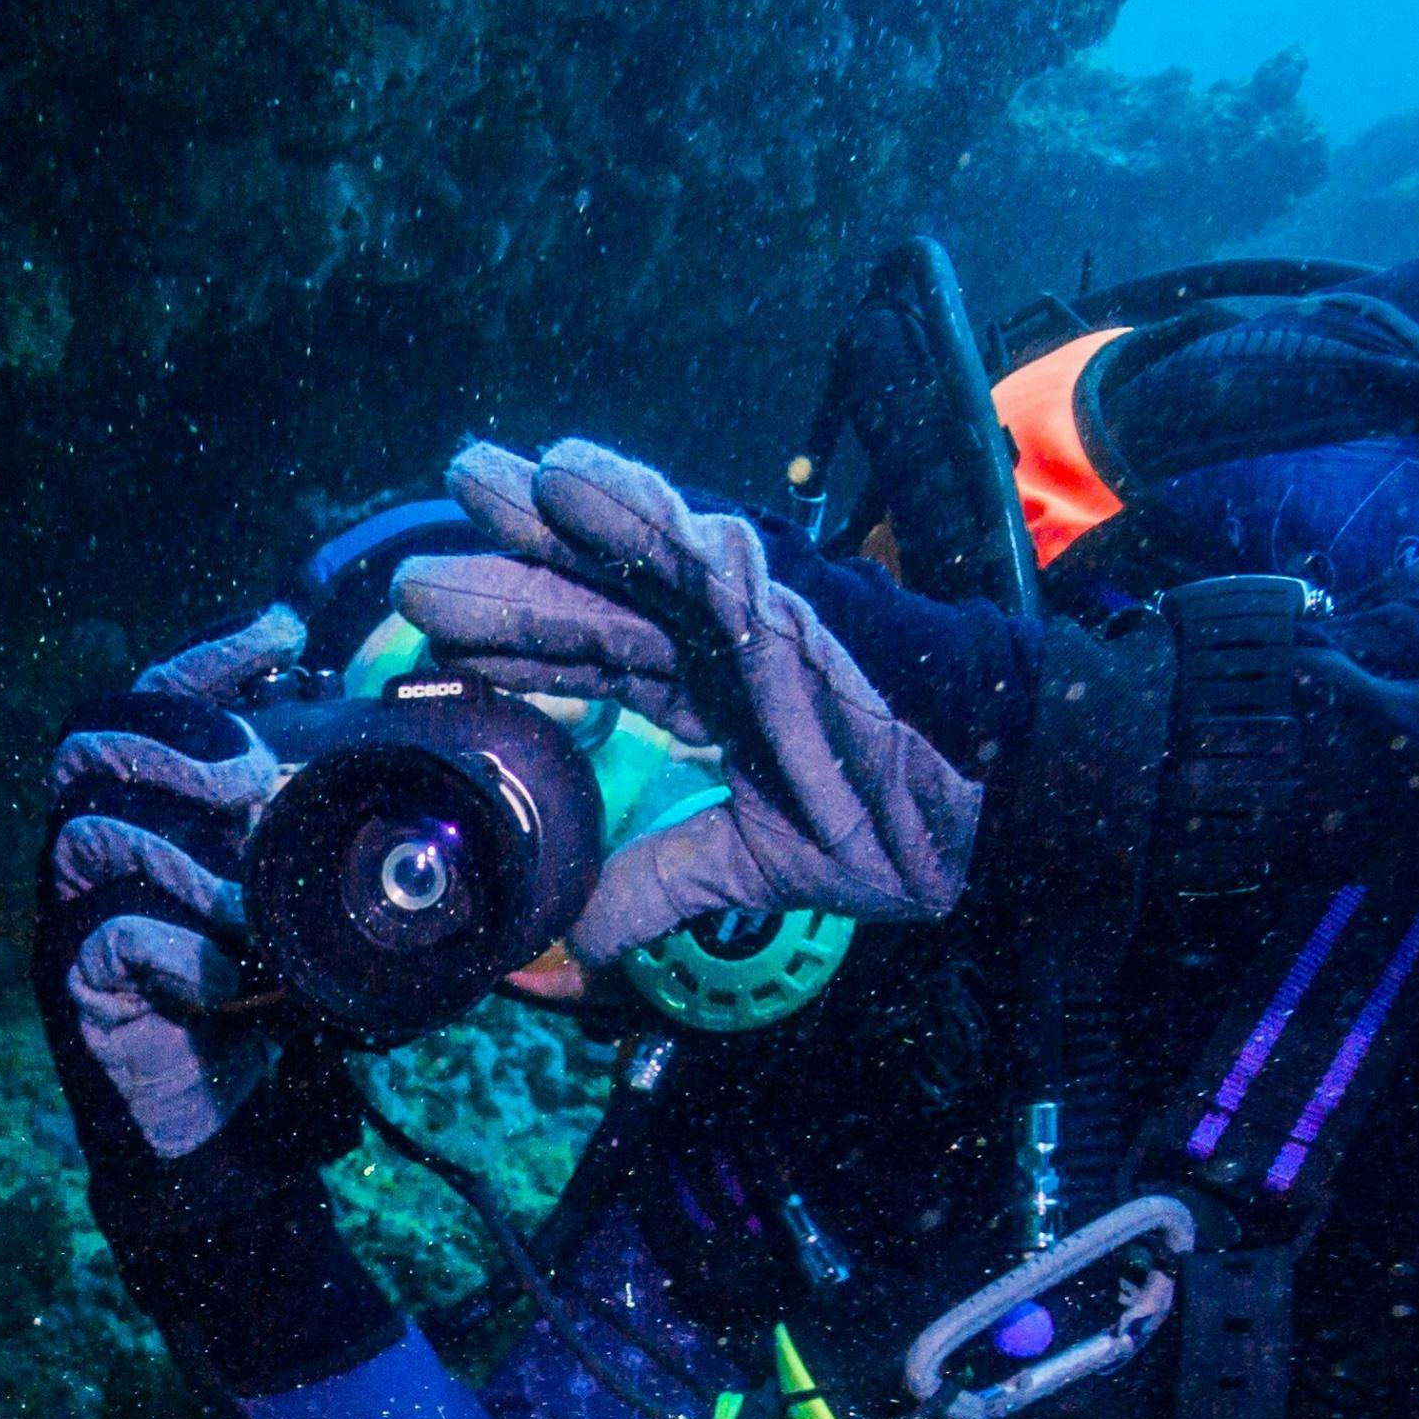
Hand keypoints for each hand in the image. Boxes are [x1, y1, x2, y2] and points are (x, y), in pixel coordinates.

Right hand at [39, 606, 302, 1159]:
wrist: (218, 1136)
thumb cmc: (261, 1009)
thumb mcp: (304, 908)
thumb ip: (316, 837)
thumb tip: (394, 762)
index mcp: (146, 812)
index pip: (153, 700)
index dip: (210, 658)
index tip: (285, 631)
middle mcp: (94, 852)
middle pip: (89, 742)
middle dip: (174, 739)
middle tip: (248, 776)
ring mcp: (73, 917)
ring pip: (91, 832)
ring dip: (183, 852)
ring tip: (246, 897)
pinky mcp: (77, 990)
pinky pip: (110, 936)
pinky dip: (182, 950)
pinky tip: (231, 980)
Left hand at [394, 439, 983, 964]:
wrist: (1003, 799)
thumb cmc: (906, 820)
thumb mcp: (757, 865)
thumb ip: (661, 886)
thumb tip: (576, 946)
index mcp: (710, 696)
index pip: (591, 672)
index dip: (515, 662)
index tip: (434, 656)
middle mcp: (715, 641)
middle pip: (586, 603)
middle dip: (503, 582)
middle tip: (415, 570)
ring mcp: (744, 606)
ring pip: (621, 552)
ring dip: (541, 516)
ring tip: (468, 478)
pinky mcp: (782, 586)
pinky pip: (691, 532)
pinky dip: (626, 500)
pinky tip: (561, 471)